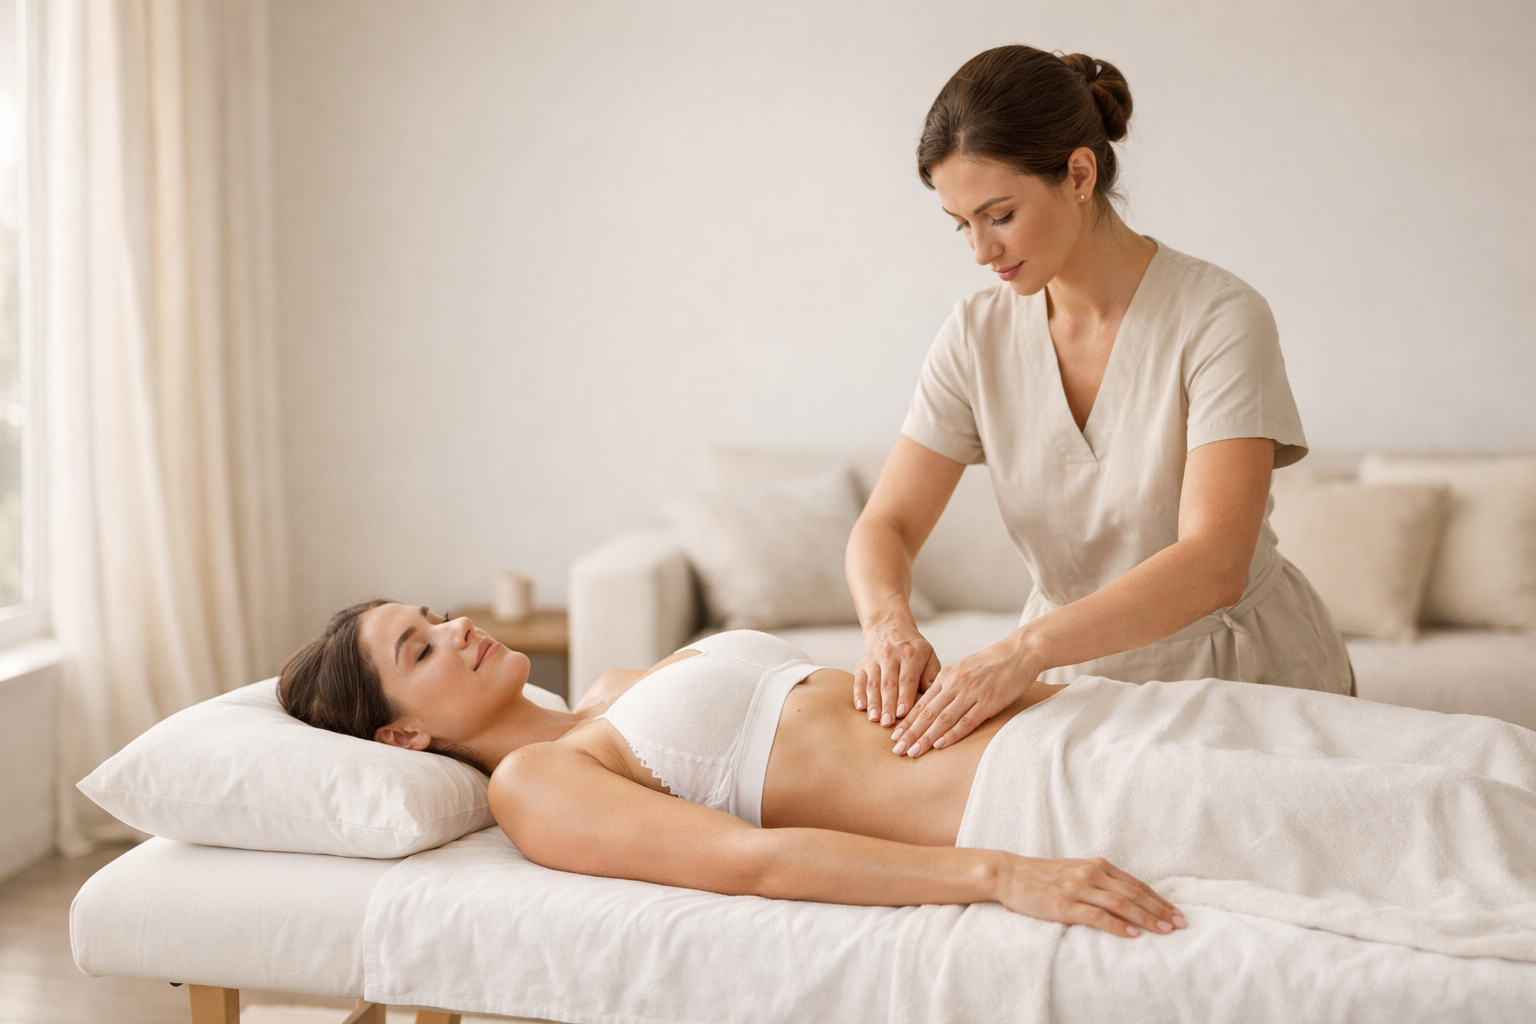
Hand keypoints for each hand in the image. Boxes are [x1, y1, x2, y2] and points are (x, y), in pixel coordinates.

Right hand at [854, 626, 939, 727]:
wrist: (890, 627)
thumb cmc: (914, 649)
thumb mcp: (929, 656)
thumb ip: (931, 676)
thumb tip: (932, 698)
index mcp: (911, 654)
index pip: (907, 678)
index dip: (905, 696)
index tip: (903, 713)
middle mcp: (891, 655)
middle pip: (888, 683)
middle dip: (888, 704)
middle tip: (888, 723)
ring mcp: (874, 659)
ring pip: (873, 683)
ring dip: (873, 703)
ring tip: (875, 719)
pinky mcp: (862, 664)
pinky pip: (859, 680)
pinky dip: (859, 694)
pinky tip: (861, 707)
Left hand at [891, 641, 1032, 755]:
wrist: (1020, 652)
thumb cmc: (993, 663)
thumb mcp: (964, 669)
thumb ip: (949, 686)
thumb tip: (934, 704)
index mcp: (947, 676)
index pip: (922, 703)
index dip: (907, 721)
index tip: (894, 736)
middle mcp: (955, 684)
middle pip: (927, 713)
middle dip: (910, 733)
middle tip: (897, 749)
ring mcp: (972, 693)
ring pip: (943, 718)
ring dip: (926, 737)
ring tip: (912, 751)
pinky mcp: (989, 701)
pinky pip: (967, 721)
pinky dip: (952, 734)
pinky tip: (940, 745)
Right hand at [995, 854, 1186, 937]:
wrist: (1008, 873)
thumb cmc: (1041, 876)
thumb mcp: (1074, 872)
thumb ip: (1098, 880)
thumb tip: (1124, 896)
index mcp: (1096, 865)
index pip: (1135, 884)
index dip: (1158, 899)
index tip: (1176, 912)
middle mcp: (1091, 874)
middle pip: (1134, 893)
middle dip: (1160, 910)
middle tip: (1180, 923)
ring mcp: (1078, 889)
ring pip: (1121, 904)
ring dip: (1146, 918)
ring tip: (1165, 930)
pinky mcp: (1064, 906)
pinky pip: (1097, 916)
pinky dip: (1117, 925)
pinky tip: (1133, 934)